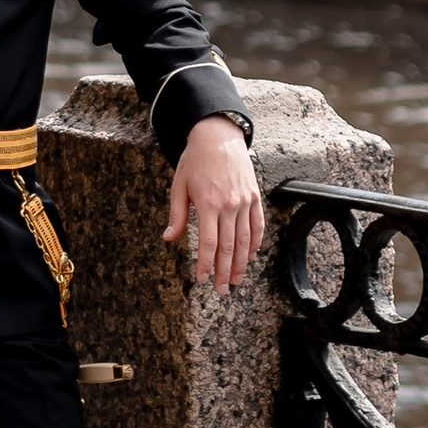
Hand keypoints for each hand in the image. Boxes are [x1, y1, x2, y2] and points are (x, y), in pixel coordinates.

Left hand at [165, 116, 262, 292]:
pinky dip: (256, 243)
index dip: (206, 264)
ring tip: (235, 281)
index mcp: (208, 203)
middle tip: (220, 290)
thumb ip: (177, 214)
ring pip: (245, 240)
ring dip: (241, 264)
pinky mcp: (255, 197)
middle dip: (224, 272)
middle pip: (228, 247)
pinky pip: (258, 225)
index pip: (208, 243)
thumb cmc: (195, 160)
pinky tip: (250, 257)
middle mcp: (229, 205)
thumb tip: (168, 238)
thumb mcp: (179, 185)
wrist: (219, 136)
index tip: (202, 279)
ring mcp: (245, 201)